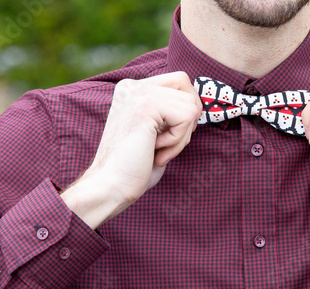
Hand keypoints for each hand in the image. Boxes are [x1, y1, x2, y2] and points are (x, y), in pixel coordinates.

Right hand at [61, 72, 202, 228]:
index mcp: (133, 90)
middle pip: (187, 87)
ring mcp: (138, 92)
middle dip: (187, 121)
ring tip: (157, 150)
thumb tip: (198, 106)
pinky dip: (177, 141)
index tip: (169, 134)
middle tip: (165, 143)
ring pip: (190, 105)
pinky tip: (155, 151)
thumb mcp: (156, 132)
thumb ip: (171, 113)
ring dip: (181, 136)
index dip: (186, 109)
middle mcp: (133, 85)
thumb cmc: (134, 167)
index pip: (179, 81)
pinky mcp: (145, 104)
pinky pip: (186, 117)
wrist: (111, 186)